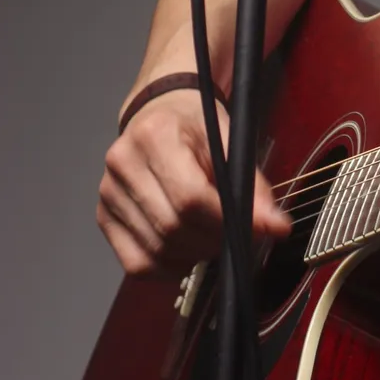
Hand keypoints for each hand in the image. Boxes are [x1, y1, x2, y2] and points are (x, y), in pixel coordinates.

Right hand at [98, 87, 291, 276]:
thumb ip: (251, 183)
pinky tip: (187, 251)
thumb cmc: (195, 124)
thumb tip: (274, 225)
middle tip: (236, 236)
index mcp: (155, 136)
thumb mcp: (229, 139)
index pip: (189, 196)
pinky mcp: (104, 216)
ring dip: (194, 255)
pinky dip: (168, 267)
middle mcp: (124, 164)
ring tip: (214, 239)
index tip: (255, 229)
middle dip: (213, 241)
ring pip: (156, 249)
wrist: (158, 113)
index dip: (225, 221)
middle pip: (172, 227)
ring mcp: (109, 193)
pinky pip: (137, 261)